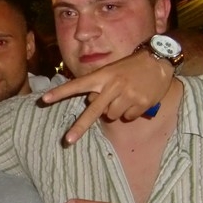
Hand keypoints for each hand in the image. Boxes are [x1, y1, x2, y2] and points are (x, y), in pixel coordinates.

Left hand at [40, 50, 172, 144]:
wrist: (158, 62)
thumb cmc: (129, 67)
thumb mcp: (111, 71)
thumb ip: (98, 87)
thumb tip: (91, 105)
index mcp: (102, 76)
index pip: (77, 85)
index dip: (60, 93)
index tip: (44, 99)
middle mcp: (112, 86)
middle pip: (92, 111)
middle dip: (79, 127)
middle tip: (67, 141)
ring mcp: (127, 95)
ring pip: (111, 115)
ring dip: (114, 110)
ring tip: (124, 96)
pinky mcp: (140, 103)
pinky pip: (127, 117)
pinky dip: (130, 112)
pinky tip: (136, 99)